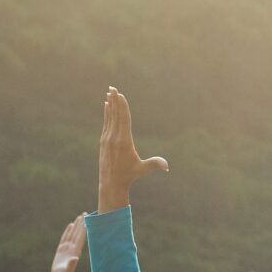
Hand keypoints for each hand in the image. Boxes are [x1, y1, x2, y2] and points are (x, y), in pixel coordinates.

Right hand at [49, 215, 86, 271]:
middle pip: (78, 232)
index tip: (88, 219)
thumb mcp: (67, 269)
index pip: (81, 237)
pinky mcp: (62, 249)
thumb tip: (75, 258)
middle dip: (82, 223)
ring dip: (76, 225)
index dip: (84, 228)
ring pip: (72, 233)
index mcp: (76, 250)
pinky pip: (65, 237)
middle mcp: (73, 247)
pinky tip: (70, 225)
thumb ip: (71, 263)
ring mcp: (67, 247)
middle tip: (85, 213)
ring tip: (79, 217)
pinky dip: (68, 231)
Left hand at [97, 87, 168, 213]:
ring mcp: (107, 139)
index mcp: (124, 141)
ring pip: (109, 117)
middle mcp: (114, 138)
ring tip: (109, 92)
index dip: (122, 106)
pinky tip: (106, 105)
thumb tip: (167, 166)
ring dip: (110, 104)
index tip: (120, 95)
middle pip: (115, 115)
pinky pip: (106, 123)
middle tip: (112, 87)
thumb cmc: (129, 175)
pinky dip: (107, 113)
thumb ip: (154, 164)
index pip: (123, 119)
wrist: (110, 183)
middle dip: (114, 100)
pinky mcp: (103, 141)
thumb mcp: (142, 169)